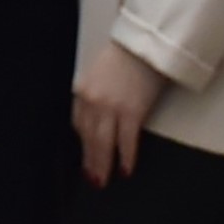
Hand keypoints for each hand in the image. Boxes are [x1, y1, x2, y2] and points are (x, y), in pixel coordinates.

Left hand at [70, 45, 167, 184]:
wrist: (145, 44)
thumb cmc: (126, 54)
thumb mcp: (100, 72)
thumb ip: (95, 94)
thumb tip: (98, 117)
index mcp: (83, 90)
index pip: (78, 123)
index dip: (82, 141)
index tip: (84, 153)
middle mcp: (92, 101)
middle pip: (88, 137)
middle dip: (89, 160)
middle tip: (91, 177)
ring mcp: (111, 108)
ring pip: (103, 143)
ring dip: (102, 164)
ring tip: (103, 179)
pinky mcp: (132, 112)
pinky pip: (126, 141)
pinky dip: (126, 157)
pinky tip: (126, 168)